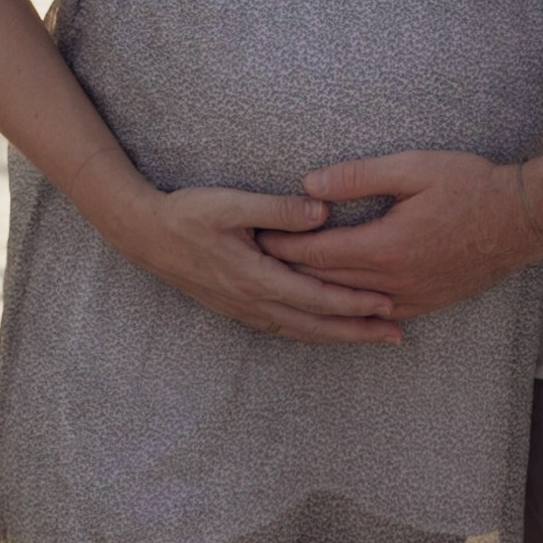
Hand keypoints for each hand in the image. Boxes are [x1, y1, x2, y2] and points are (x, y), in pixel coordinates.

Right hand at [97, 177, 404, 345]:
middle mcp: (253, 302)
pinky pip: (284, 328)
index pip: (317, 296)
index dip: (354, 303)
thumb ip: (278, 209)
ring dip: (339, 336)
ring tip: (373, 338)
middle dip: (358, 330)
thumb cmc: (188, 214)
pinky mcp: (238, 308)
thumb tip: (323, 211)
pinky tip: (326, 332)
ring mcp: (244, 309)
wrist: (145, 235)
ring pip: (301, 331)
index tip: (388, 303)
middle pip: (316, 324)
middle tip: (397, 334)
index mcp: (256, 277)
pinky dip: (312, 333)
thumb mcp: (231, 204)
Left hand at [260, 149, 539, 318]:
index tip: (256, 238)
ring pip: (349, 304)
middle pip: (327, 283)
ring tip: (284, 283)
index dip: (284, 246)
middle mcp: (393, 282)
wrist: (522, 220)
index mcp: (385, 247)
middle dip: (290, 271)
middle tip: (257, 261)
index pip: (318, 253)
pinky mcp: (426, 304)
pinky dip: (350, 310)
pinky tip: (336, 305)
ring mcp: (411, 298)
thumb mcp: (413, 168)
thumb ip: (359, 176)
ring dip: (315, 294)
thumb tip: (310, 183)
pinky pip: (377, 315)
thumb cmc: (469, 184)